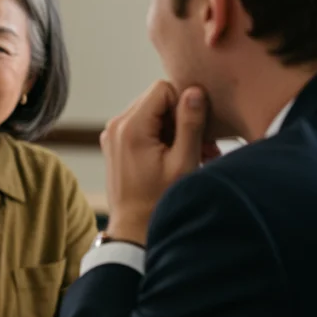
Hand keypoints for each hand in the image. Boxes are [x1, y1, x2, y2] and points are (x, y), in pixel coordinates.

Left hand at [101, 81, 210, 244]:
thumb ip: (190, 123)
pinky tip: (179, 156)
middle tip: (204, 145)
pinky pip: (142, 126)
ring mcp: (112, 134)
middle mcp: (116, 125)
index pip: (163, 89)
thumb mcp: (183, 161)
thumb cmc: (160, 199)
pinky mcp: (115, 143)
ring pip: (152, 112)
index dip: (185, 104)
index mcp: (130, 127)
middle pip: (157, 99)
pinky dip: (162, 136)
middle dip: (182, 117)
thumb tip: (195, 90)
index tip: (197, 131)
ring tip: (196, 154)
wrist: (133, 228)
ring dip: (175, 128)